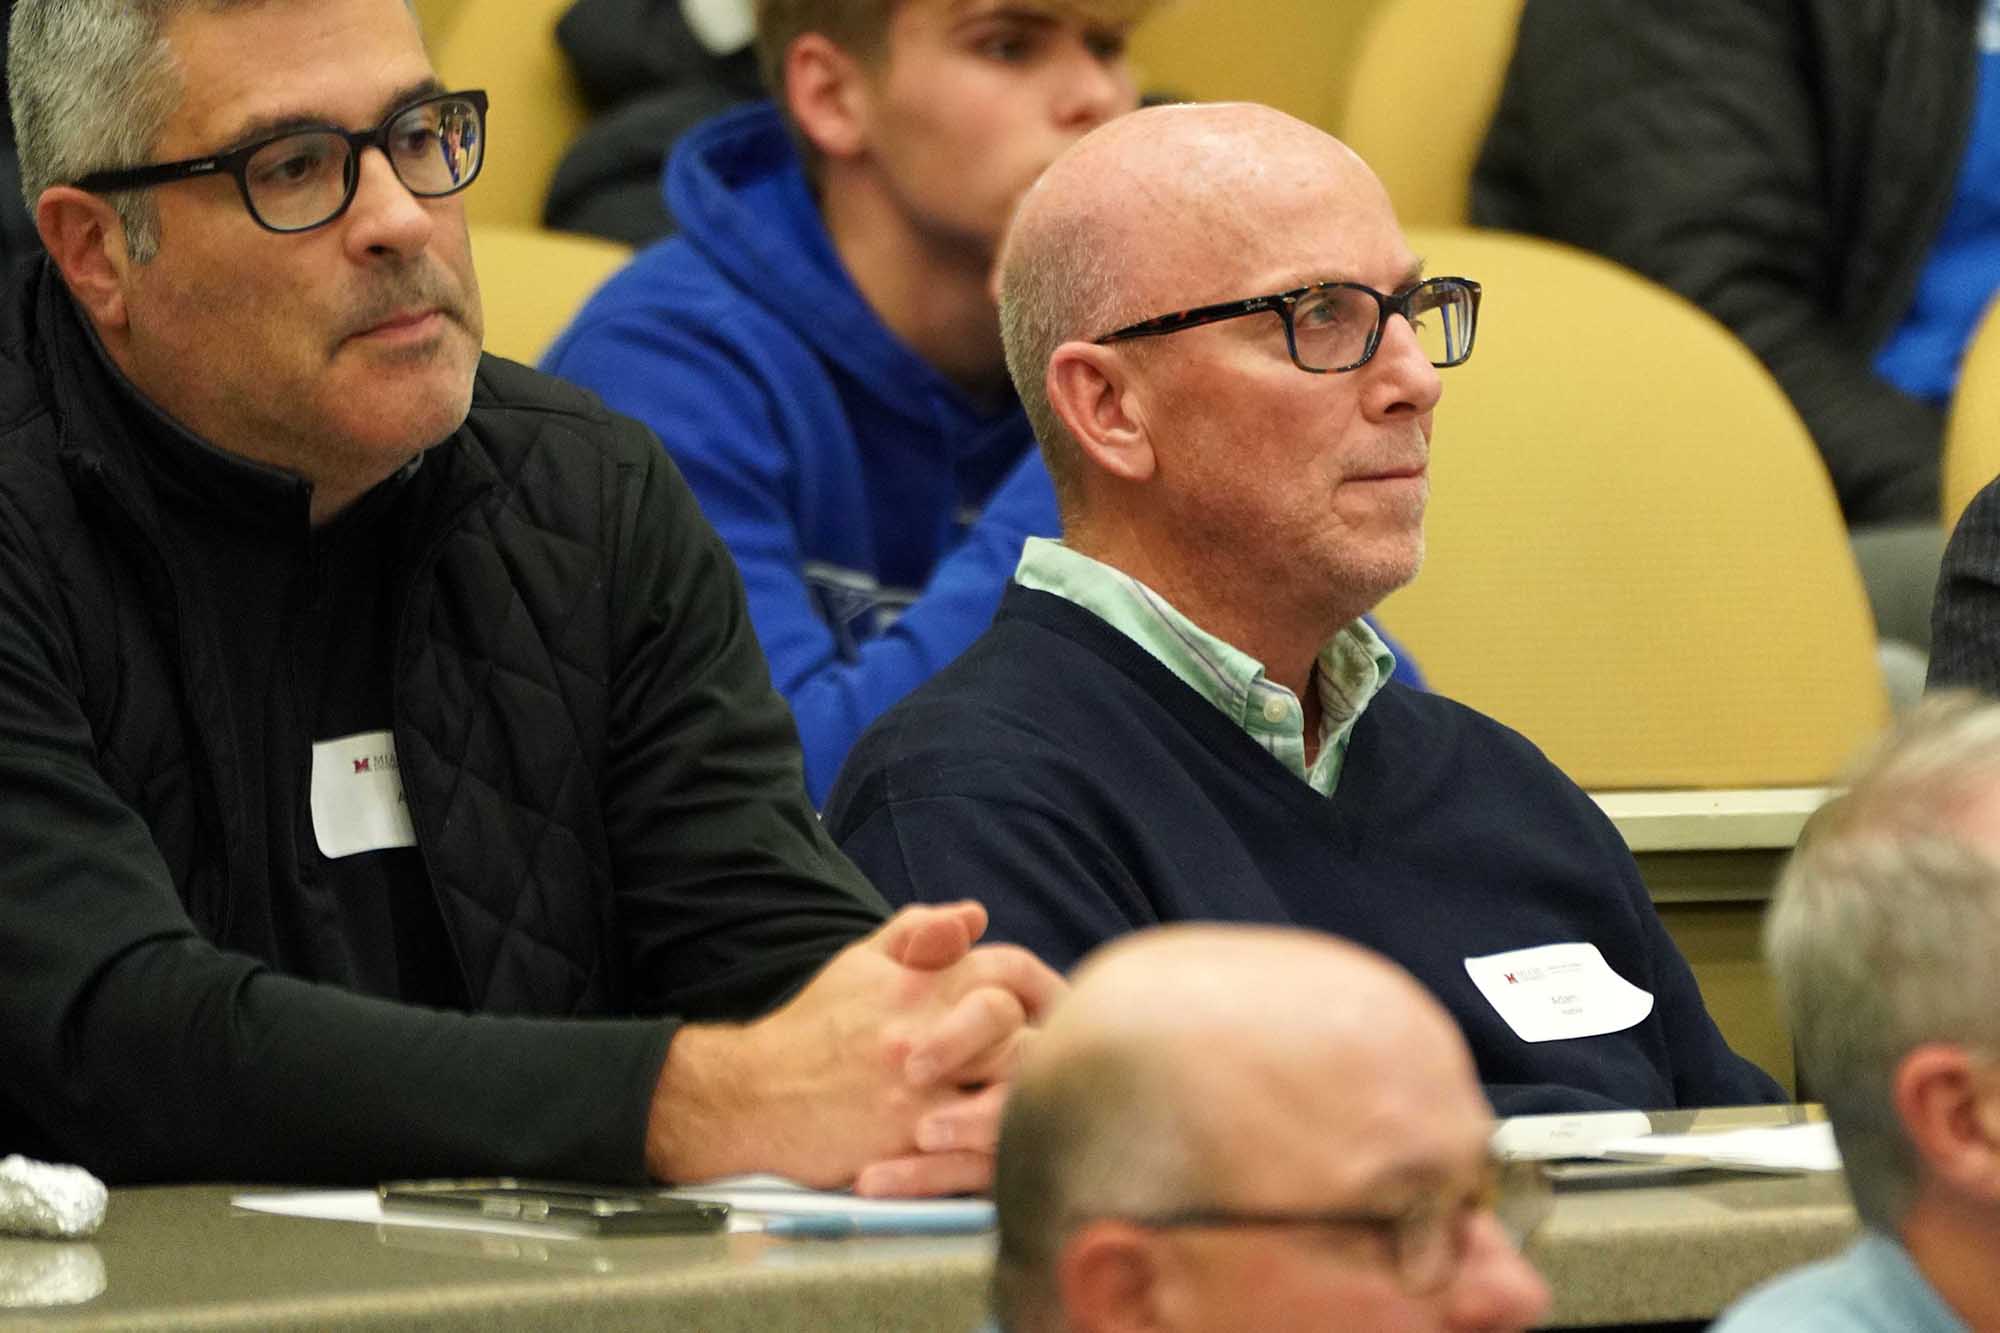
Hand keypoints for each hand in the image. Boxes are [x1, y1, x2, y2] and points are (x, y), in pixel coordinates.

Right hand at [645, 902, 1062, 1192]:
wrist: (754, 1095)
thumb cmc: (814, 1026)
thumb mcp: (860, 961)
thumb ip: (919, 930)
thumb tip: (975, 914)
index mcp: (918, 983)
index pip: (1008, 969)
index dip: (1040, 986)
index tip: (1046, 1006)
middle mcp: (924, 1032)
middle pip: (1020, 1031)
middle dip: (1039, 1042)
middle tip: (1046, 1056)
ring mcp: (921, 1091)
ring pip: (1010, 1090)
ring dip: (1027, 1093)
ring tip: (1032, 1097)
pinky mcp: (912, 1143)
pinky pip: (981, 1146)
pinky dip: (1004, 1141)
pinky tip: (1010, 1137)